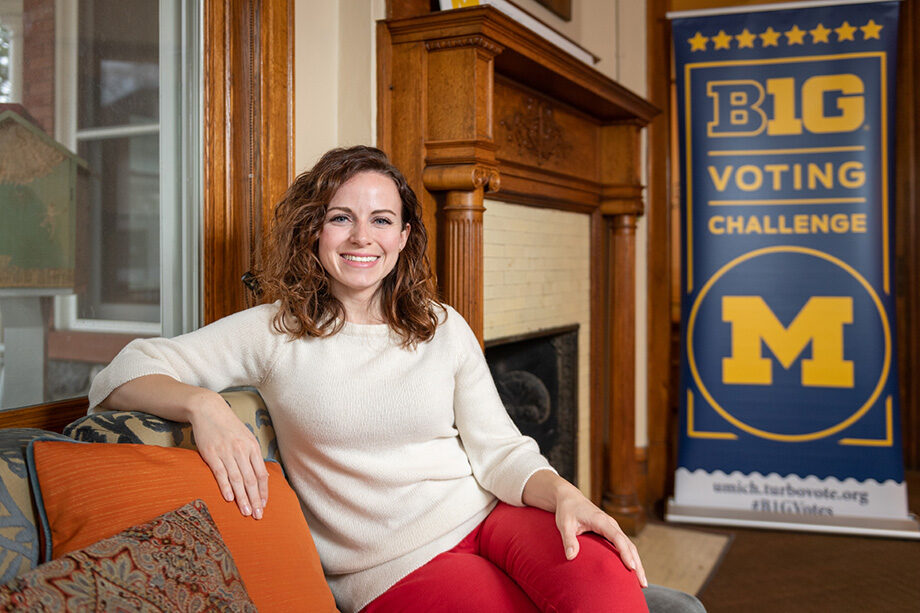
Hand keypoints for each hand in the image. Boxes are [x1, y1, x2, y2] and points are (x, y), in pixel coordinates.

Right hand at [188, 391, 268, 518]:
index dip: (263, 491)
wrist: (209, 410)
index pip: (261, 474)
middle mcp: (242, 450)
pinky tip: (229, 499)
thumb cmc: (229, 427)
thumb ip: (253, 457)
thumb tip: (262, 477)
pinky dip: (225, 486)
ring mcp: (226, 452)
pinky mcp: (211, 454)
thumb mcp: (246, 438)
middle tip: (257, 515)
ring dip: (242, 498)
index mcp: (252, 447)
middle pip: (251, 480)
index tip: (264, 505)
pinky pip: (221, 473)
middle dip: (255, 499)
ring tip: (245, 512)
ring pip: (237, 479)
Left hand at [523, 470, 646, 586]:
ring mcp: (612, 527)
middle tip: (642, 583)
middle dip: (637, 563)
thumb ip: (568, 540)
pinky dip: (631, 557)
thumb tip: (570, 557)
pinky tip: (633, 571)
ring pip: (629, 546)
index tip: (631, 568)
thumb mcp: (564, 524)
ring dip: (637, 563)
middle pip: (629, 544)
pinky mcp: (611, 531)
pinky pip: (624, 545)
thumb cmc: (567, 510)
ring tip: (642, 583)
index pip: (617, 538)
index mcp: (601, 520)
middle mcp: (610, 523)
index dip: (625, 553)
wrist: (569, 498)